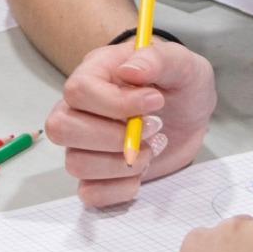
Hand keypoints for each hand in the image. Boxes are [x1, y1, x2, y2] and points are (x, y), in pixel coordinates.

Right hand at [44, 41, 216, 206]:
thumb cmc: (180, 82)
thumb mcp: (181, 62)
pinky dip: (118, 190)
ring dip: (120, 164)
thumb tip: (129, 71)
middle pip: (62, 129)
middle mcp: (79, 109)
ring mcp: (84, 144)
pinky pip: (89, 193)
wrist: (190, 111)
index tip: (156, 102)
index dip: (114, 103)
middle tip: (155, 128)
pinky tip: (142, 172)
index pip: (78, 91)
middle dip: (113, 137)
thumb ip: (157, 58)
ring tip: (151, 150)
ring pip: (75, 164)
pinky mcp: (97, 174)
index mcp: (94, 74)